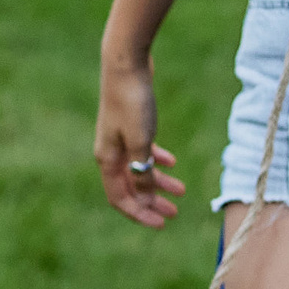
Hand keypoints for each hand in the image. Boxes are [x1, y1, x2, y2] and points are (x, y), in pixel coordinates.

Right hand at [95, 56, 184, 227]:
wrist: (126, 64)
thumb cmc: (132, 102)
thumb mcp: (140, 142)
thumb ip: (142, 172)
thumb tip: (144, 198)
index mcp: (107, 159)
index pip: (120, 198)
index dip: (139, 214)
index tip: (162, 224)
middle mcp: (110, 151)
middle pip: (130, 187)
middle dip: (151, 202)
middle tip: (174, 214)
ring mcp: (119, 138)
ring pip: (139, 169)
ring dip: (157, 183)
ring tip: (181, 191)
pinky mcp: (130, 124)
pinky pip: (142, 151)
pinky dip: (156, 160)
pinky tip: (172, 163)